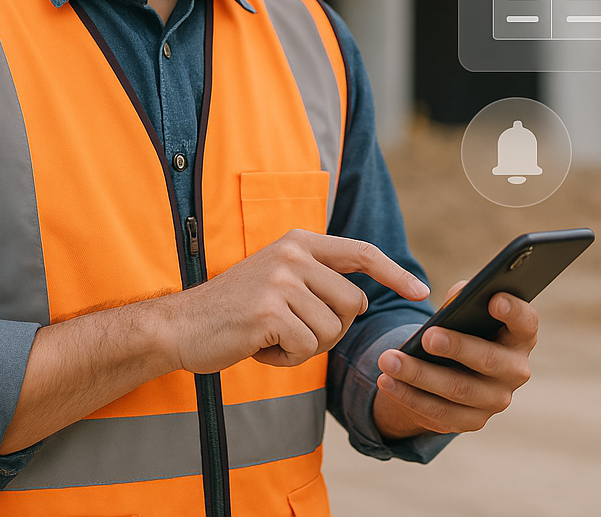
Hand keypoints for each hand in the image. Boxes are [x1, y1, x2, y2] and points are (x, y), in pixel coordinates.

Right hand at [160, 230, 429, 373]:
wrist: (180, 325)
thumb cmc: (234, 310)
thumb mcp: (278, 278)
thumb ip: (315, 279)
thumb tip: (361, 300)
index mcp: (298, 241)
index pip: (360, 252)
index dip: (394, 272)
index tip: (420, 291)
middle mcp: (293, 253)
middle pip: (352, 303)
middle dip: (331, 328)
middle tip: (291, 329)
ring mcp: (281, 280)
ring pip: (332, 329)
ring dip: (305, 346)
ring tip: (270, 336)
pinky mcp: (270, 310)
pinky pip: (306, 348)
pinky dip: (286, 359)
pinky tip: (259, 347)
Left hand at [372, 284, 537, 438]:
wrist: (456, 368)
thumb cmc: (465, 327)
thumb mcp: (467, 310)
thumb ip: (464, 300)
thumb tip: (456, 297)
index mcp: (520, 336)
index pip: (526, 322)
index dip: (514, 311)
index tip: (493, 299)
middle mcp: (515, 371)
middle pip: (488, 360)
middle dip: (456, 347)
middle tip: (427, 337)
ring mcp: (495, 400)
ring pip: (457, 389)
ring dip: (419, 375)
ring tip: (388, 360)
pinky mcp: (471, 421)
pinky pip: (438, 412)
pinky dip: (409, 396)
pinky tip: (386, 381)